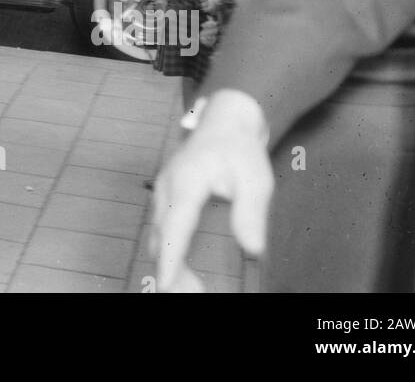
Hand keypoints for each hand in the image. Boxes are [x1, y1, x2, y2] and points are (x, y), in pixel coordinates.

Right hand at [149, 90, 272, 291]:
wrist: (225, 121)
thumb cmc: (240, 150)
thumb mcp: (256, 179)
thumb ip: (251, 213)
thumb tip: (253, 249)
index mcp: (187, 181)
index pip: (175, 226)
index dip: (170, 258)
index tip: (165, 284)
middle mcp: (167, 186)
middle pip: (161, 236)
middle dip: (171, 268)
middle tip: (191, 292)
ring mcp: (162, 189)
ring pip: (157, 233)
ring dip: (170, 260)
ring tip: (191, 286)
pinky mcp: (165, 194)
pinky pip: (161, 227)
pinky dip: (169, 248)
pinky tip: (184, 265)